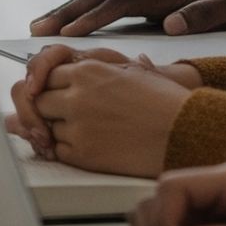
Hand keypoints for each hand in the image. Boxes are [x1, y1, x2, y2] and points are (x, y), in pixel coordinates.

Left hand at [16, 57, 192, 175]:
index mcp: (87, 70)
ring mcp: (79, 126)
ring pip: (47, 128)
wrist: (186, 133)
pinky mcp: (84, 154)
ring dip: (59, 131)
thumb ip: (90, 71)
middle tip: (66, 116)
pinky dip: (68, 151)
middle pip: (39, 101)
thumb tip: (71, 72)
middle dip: (48, 109)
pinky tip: (90, 146)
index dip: (50, 86)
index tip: (56, 94)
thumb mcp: (127, 72)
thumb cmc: (163, 101)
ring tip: (88, 131)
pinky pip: (59, 152)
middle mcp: (77, 96)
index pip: (44, 75)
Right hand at [30, 0, 225, 38]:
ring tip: (45, 25)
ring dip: (72, 9)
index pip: (122, 4)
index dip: (94, 20)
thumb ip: (206, 14)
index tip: (69, 36)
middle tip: (38, 30)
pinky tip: (77, 23)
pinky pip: (113, 2)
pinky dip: (88, 10)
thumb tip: (172, 24)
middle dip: (67, 12)